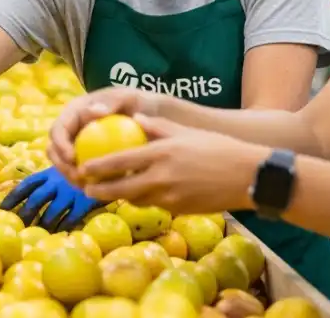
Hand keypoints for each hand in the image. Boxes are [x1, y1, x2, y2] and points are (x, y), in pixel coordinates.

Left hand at [0, 167, 101, 232]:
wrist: (110, 164)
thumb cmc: (81, 171)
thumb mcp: (63, 170)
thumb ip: (49, 180)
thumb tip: (26, 200)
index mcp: (49, 173)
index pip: (27, 185)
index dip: (13, 196)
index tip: (1, 209)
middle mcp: (58, 181)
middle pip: (36, 200)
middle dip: (25, 214)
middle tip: (17, 228)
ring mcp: (72, 191)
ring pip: (52, 213)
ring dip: (43, 226)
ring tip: (36, 237)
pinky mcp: (85, 201)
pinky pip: (71, 219)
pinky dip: (63, 229)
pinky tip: (58, 237)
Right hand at [49, 87, 156, 184]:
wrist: (146, 114)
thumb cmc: (135, 102)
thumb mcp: (126, 98)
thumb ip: (111, 103)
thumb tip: (95, 111)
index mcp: (74, 112)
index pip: (58, 129)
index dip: (60, 145)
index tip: (72, 158)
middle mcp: (71, 129)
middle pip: (55, 150)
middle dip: (61, 166)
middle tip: (78, 177)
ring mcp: (78, 145)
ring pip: (65, 165)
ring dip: (72, 177)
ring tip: (87, 186)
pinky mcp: (87, 158)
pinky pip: (81, 173)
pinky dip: (86, 182)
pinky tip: (98, 189)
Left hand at [76, 114, 268, 214]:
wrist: (247, 176)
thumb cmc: (217, 148)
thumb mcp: (185, 132)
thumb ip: (157, 127)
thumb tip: (135, 119)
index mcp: (161, 154)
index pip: (120, 162)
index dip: (98, 168)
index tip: (82, 168)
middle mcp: (162, 177)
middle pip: (121, 189)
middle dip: (100, 191)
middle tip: (86, 188)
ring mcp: (171, 196)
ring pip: (136, 200)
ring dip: (120, 197)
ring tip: (107, 193)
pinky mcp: (180, 209)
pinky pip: (155, 205)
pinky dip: (144, 200)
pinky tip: (138, 195)